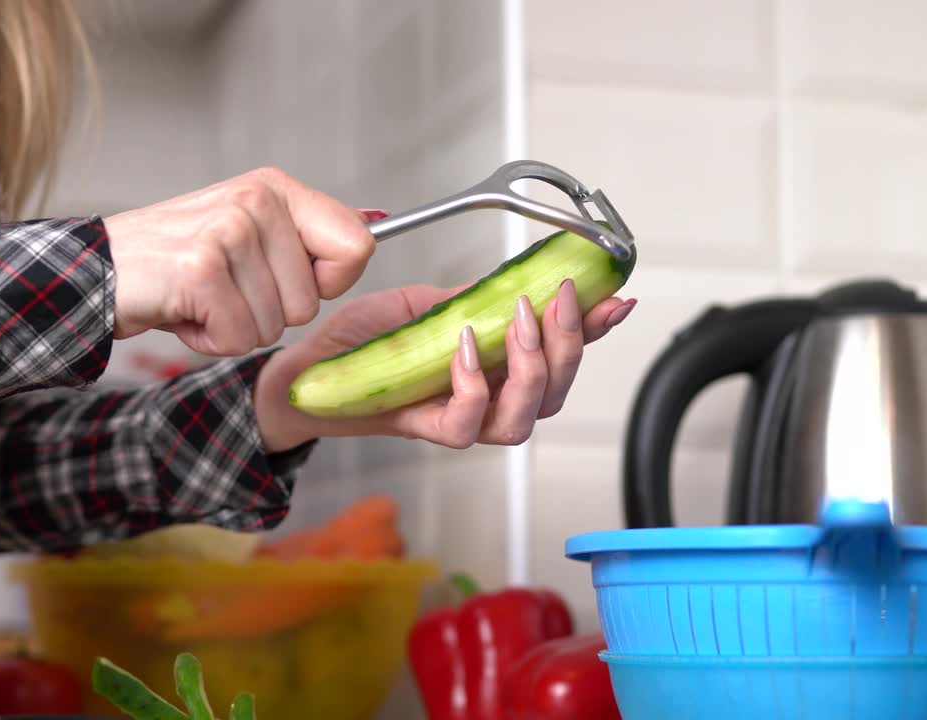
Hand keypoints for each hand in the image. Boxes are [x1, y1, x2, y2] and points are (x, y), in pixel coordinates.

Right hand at [104, 167, 379, 355]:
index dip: (327, 283)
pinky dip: (208, 340)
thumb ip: (307, 235)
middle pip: (311, 302)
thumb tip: (377, 223)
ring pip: (274, 325)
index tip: (281, 279)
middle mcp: (256, 201)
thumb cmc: (176, 263)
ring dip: (234, 328)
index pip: (357, 245)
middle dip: (266, 314)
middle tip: (221, 290)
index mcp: (276, 189)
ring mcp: (228, 232)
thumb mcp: (248, 232)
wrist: (98, 272)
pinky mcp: (201, 269)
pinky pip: (238, 337)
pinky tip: (182, 311)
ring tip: (198, 299)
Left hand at [253, 279, 635, 452]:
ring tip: (515, 324)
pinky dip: (473, 384)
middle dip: (569, 346)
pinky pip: (466, 424)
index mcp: (494, 369)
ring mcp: (458, 420)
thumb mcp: (423, 307)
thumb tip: (515, 281)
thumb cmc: (360, 344)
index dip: (594, 332)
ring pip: (523, 419)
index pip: (559, 355)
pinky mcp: (425, 429)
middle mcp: (485, 401)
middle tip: (556, 300)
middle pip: (555, 393)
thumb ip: (469, 301)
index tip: (617, 299)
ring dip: (530, 369)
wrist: (308, 374)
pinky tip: (463, 349)